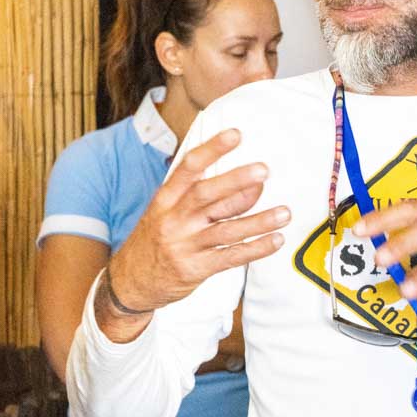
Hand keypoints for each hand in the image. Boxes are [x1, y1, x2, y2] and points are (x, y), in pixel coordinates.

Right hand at [107, 130, 289, 313]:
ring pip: (225, 229)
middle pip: (206, 195)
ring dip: (258, 221)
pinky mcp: (196, 268)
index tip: (235, 134)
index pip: (189, 168)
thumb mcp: (170, 212)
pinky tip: (276, 240)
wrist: (132, 281)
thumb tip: (254, 184)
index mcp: (166, 199)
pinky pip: (230, 257)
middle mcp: (174, 220)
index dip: (212, 150)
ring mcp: (185, 245)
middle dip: (236, 181)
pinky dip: (256, 248)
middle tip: (263, 170)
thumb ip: (210, 198)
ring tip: (285, 213)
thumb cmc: (158, 239)